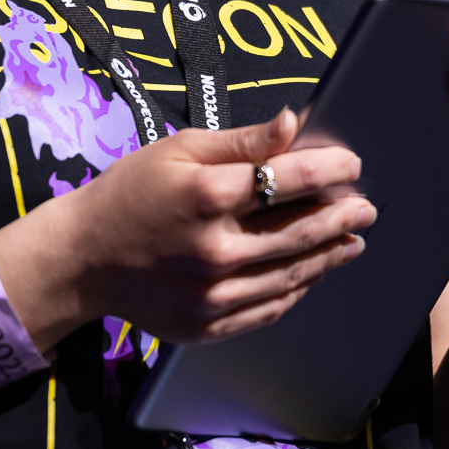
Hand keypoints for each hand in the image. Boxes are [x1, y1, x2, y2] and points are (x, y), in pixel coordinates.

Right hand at [27, 107, 375, 345]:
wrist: (82, 258)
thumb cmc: (131, 193)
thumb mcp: (179, 149)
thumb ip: (241, 142)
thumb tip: (293, 123)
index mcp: (207, 194)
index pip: (290, 179)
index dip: (331, 169)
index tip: (352, 164)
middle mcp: (214, 248)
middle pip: (300, 232)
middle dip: (342, 217)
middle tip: (366, 208)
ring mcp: (212, 293)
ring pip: (292, 275)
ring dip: (329, 256)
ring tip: (352, 242)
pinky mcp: (208, 324)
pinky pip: (269, 308)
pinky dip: (297, 290)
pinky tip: (311, 273)